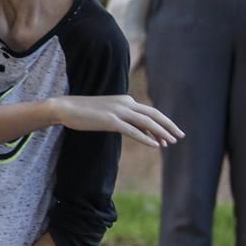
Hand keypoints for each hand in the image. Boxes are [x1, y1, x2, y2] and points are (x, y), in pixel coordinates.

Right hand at [50, 95, 183, 147]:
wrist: (65, 108)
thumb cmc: (83, 112)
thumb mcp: (106, 112)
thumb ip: (121, 117)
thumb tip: (133, 128)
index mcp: (125, 100)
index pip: (149, 111)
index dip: (162, 123)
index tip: (170, 134)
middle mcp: (125, 103)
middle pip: (153, 114)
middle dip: (169, 125)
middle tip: (180, 136)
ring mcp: (118, 111)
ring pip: (146, 122)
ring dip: (161, 132)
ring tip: (171, 142)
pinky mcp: (110, 121)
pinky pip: (133, 131)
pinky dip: (146, 138)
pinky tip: (155, 145)